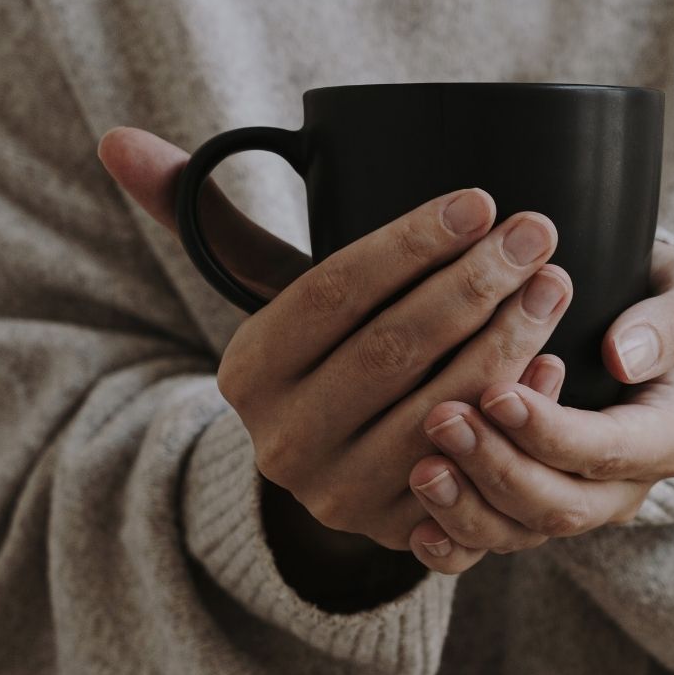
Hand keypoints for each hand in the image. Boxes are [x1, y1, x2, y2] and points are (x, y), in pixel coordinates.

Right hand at [95, 126, 572, 564]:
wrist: (330, 475)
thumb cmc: (317, 358)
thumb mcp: (266, 295)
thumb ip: (212, 220)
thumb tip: (117, 138)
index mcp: (247, 372)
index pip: (334, 293)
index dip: (412, 244)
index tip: (481, 199)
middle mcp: (284, 442)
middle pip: (393, 350)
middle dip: (474, 283)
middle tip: (537, 232)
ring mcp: (344, 498)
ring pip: (440, 410)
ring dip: (509, 343)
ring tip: (556, 283)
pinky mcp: (404, 535)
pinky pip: (474, 473)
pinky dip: (518, 416)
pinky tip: (556, 364)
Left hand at [406, 240, 673, 571]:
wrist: (626, 328)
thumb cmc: (653, 299)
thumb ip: (671, 321)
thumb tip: (624, 357)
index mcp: (667, 438)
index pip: (606, 450)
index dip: (549, 431)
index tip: (497, 394)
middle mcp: (623, 488)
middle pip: (560, 505)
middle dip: (497, 468)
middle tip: (442, 419)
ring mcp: (574, 507)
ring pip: (520, 534)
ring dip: (466, 507)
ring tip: (422, 467)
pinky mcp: (528, 515)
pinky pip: (489, 549)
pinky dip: (453, 547)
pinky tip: (417, 530)